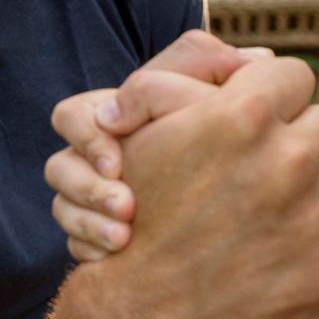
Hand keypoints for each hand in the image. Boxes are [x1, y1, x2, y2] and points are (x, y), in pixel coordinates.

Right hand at [45, 31, 269, 261]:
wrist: (236, 212)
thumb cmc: (225, 136)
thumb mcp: (219, 98)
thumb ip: (226, 73)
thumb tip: (260, 59)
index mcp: (112, 118)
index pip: (72, 117)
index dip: (88, 137)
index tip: (118, 161)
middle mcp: (96, 158)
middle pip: (58, 168)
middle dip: (87, 188)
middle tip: (126, 205)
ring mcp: (95, 200)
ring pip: (63, 209)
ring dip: (89, 223)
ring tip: (123, 237)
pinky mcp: (100, 237)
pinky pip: (77, 246)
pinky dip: (94, 252)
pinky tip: (121, 259)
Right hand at [76, 56, 318, 318]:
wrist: (140, 315)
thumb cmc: (139, 212)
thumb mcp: (150, 130)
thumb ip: (198, 79)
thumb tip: (260, 58)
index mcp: (242, 113)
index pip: (296, 75)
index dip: (274, 98)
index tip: (258, 124)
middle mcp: (285, 160)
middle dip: (300, 142)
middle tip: (269, 169)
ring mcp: (313, 217)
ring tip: (286, 204)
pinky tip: (316, 232)